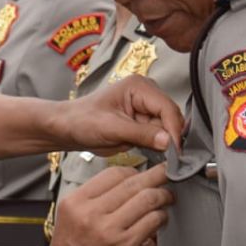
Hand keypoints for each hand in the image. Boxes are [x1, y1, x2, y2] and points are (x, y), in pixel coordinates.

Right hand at [34, 165, 171, 245]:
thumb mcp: (70, 219)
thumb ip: (91, 201)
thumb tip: (122, 184)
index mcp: (75, 201)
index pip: (113, 173)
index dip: (134, 171)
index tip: (143, 175)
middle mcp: (89, 212)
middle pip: (132, 182)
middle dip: (156, 175)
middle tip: (168, 173)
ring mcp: (107, 230)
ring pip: (146, 199)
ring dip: (163, 196)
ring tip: (167, 198)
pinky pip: (151, 221)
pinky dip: (161, 217)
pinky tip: (161, 219)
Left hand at [60, 75, 182, 154]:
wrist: (68, 129)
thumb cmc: (81, 120)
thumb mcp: (111, 128)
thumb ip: (141, 134)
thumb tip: (168, 141)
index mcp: (139, 86)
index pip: (166, 107)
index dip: (174, 130)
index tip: (176, 150)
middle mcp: (146, 95)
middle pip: (171, 118)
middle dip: (171, 138)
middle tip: (171, 159)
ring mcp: (146, 110)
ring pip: (167, 130)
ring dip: (163, 144)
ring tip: (155, 155)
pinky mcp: (143, 124)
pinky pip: (158, 137)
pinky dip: (157, 147)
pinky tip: (149, 152)